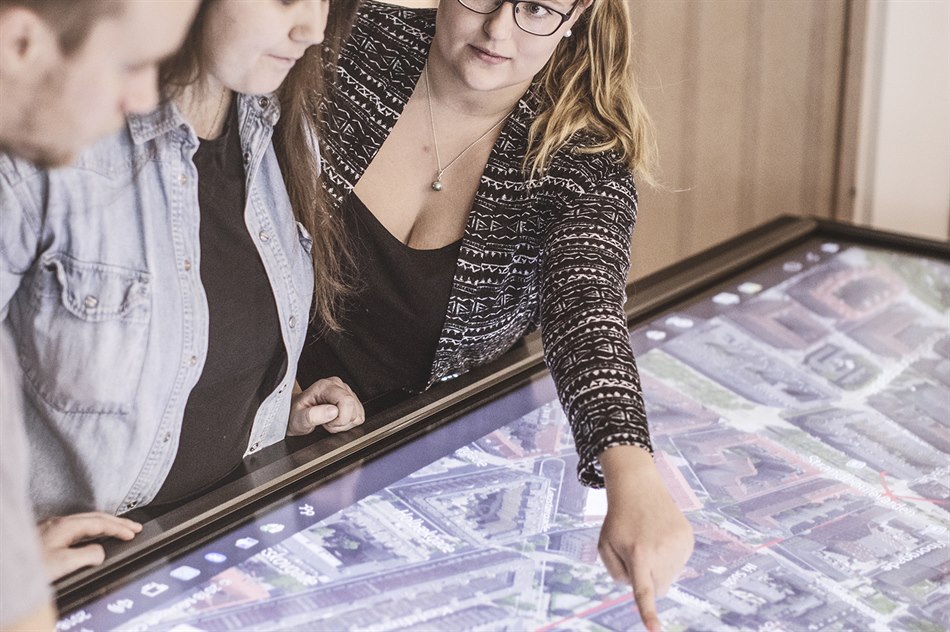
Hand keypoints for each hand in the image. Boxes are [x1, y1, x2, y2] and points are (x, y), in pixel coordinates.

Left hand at [37, 512, 141, 580]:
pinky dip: (92, 530)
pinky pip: (77, 528)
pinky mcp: (45, 537)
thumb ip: (87, 555)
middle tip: (134, 527)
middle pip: (94, 517)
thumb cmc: (29, 569)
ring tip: (119, 529)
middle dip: (117, 522)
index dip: (119, 528)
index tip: (133, 534)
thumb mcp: (63, 564)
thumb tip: (101, 552)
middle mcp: (58, 523)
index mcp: (65, 526)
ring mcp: (50, 529)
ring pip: (85, 521)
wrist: (6, 571)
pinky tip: (91, 537)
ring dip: (105, 525)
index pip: (100, 522)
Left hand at [288, 376, 364, 434]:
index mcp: (326, 386)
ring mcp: (346, 392)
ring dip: (344, 423)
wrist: (294, 414)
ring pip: (358, 414)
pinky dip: (347, 423)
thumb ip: (313, 415)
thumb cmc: (295, 415)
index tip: (326, 423)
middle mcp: (338, 386)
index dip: (340, 418)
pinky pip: (358, 417)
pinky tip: (335, 419)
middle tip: (325, 422)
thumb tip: (333, 411)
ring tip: (329, 420)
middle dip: (341, 423)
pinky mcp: (351, 400)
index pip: (347, 402)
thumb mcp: (298, 419)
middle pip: (354, 410)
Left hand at [598, 445, 693, 631]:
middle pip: (658, 589)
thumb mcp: (605, 546)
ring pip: (670, 577)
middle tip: (637, 554)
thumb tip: (641, 588)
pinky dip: (669, 558)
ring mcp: (678, 545)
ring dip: (658, 568)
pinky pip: (679, 563)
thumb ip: (616, 574)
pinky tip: (659, 537)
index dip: (649, 613)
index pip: (644, 590)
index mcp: (638, 553)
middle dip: (648, 580)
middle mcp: (661, 550)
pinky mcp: (688, 539)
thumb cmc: (618, 520)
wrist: (638, 487)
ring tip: (648, 541)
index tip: (655, 631)